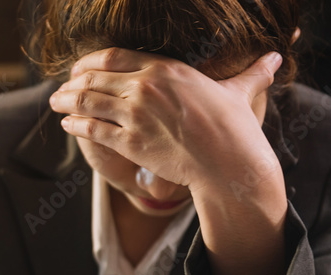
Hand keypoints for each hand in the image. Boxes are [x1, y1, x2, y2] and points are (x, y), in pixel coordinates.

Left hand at [49, 48, 289, 274]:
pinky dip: (75, 125)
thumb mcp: (238, 92)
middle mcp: (145, 87)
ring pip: (87, 102)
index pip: (112, 56)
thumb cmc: (235, 128)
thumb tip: (274, 58)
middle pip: (93, 77)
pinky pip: (92, 129)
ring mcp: (136, 115)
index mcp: (165, 68)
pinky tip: (67, 124)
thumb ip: (250, 73)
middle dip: (72, 82)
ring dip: (66, 101)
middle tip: (61, 88)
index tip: (79, 68)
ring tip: (56, 103)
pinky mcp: (130, 143)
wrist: (228, 162)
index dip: (88, 62)